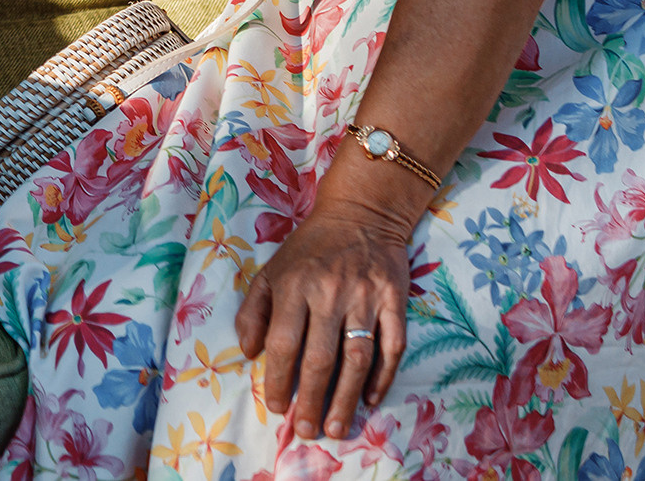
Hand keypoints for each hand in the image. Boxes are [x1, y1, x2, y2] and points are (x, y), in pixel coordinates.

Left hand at [234, 197, 412, 441]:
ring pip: (357, 357)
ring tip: (337, 427)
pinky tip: (371, 399)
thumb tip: (249, 353)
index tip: (277, 407)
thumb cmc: (308, 249)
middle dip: (311, 399)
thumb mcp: (271, 270)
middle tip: (307, 430)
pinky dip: (383, 375)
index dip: (278, 379)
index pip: (284, 342)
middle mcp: (329, 292)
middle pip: (320, 357)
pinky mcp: (395, 300)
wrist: (360, 213)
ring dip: (347, 397)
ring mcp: (366, 297)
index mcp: (294, 285)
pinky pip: (392, 345)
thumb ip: (254, 310)